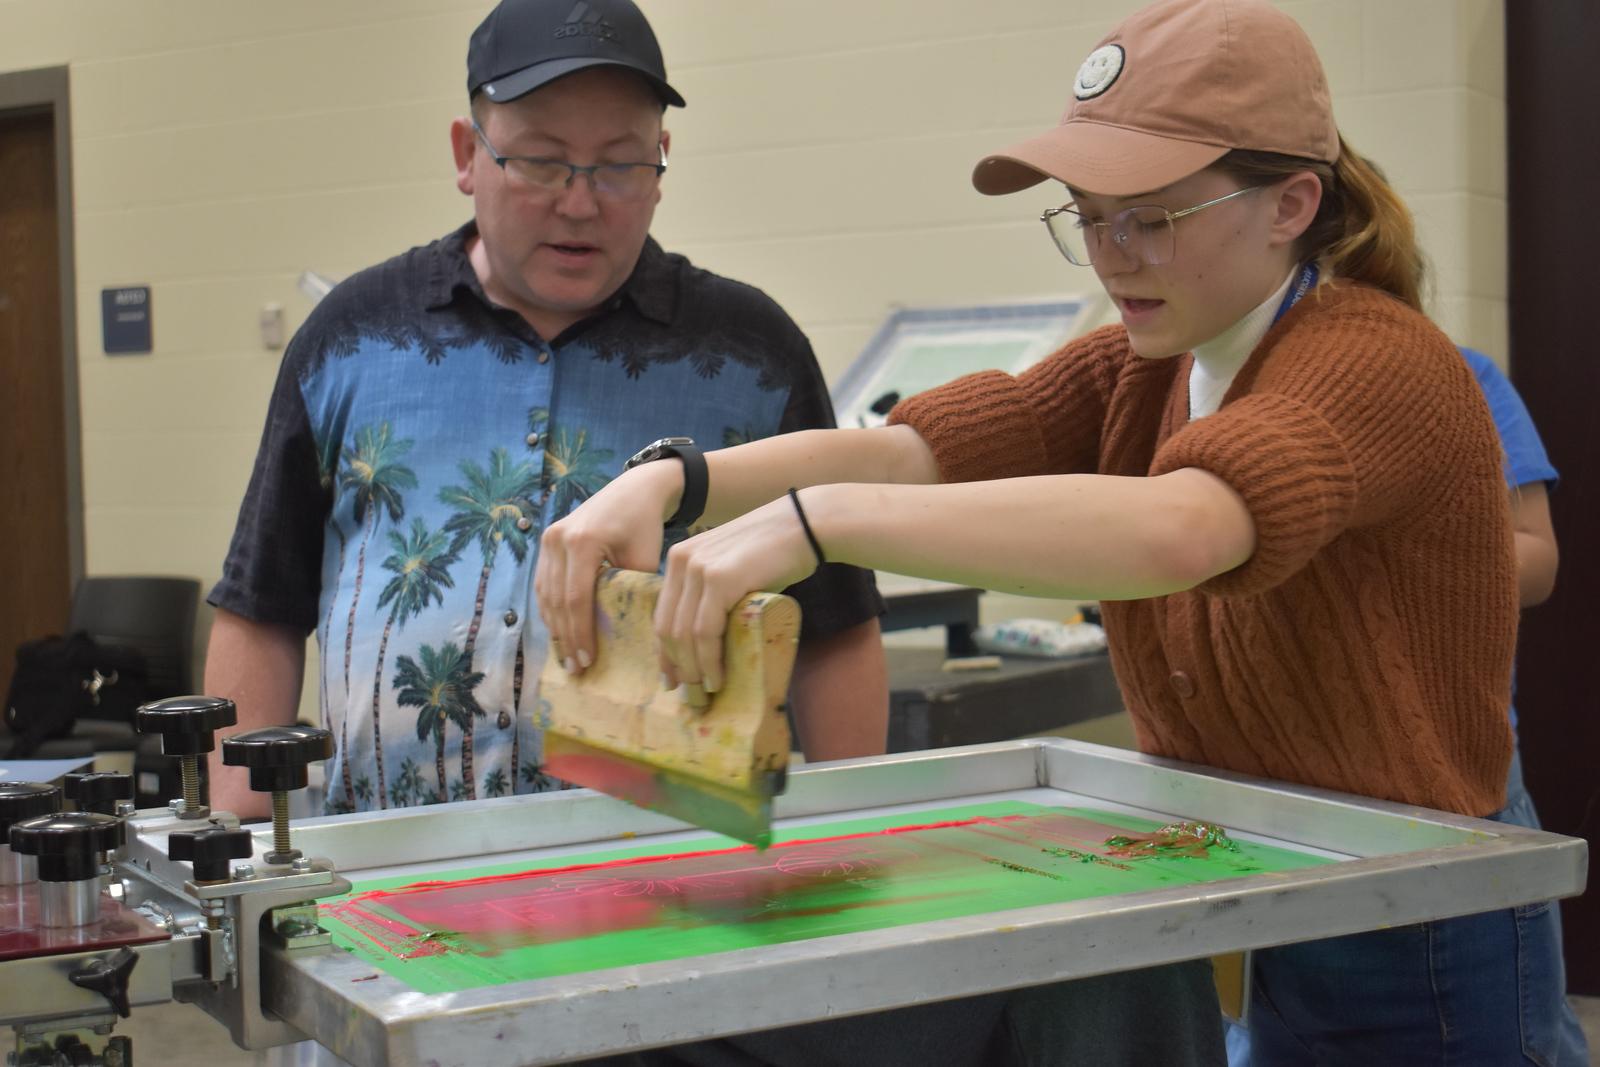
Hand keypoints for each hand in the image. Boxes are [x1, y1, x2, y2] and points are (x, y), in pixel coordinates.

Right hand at [535, 463, 679, 673]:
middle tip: (575, 668)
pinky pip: (543, 582)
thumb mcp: (644, 560)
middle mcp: (558, 538)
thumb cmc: (645, 525)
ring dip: (555, 627)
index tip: (588, 661)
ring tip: (566, 656)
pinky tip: (560, 631)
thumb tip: (626, 636)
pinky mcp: (547, 540)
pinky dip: (551, 609)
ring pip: (545, 594)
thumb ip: (631, 594)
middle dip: (566, 637)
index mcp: (583, 541)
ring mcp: (548, 538)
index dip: (580, 634)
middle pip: (556, 600)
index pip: (576, 599)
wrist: (634, 490)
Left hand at [654, 489, 822, 692]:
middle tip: (689, 695)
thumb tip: (706, 642)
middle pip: (667, 627)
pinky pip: (705, 631)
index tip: (672, 679)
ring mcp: (698, 569)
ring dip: (693, 670)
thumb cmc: (776, 552)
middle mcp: (681, 561)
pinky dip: (709, 660)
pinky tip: (717, 677)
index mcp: (679, 559)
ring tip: (706, 692)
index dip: (665, 652)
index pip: (662, 614)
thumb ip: (712, 594)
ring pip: (683, 634)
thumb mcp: (731, 570)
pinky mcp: (719, 579)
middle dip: (677, 666)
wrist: (805, 526)